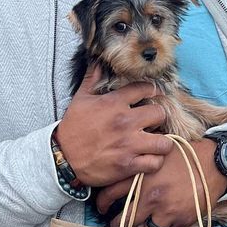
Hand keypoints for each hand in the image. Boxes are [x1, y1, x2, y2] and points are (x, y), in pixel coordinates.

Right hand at [55, 67, 172, 186]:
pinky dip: (154, 162)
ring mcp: (128, 145)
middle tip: (152, 123)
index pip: (146, 89)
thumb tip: (98, 61)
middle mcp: (124, 122)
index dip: (152, 92)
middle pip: (160, 114)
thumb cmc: (72, 128)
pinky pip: (155, 163)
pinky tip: (147, 158)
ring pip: (164, 142)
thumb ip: (92, 79)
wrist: (63, 159)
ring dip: (161, 143)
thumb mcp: (80, 99)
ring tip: (154, 143)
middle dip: (158, 118)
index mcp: (114, 103)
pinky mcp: (128, 165)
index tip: (152, 97)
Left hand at [95, 137, 226, 226]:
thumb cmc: (185, 156)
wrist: (214, 164)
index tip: (101, 207)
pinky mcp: (179, 221)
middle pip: (123, 219)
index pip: (110, 194)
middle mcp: (150, 196)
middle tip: (113, 224)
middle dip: (115, 224)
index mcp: (141, 177)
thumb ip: (138, 164)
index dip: (102, 203)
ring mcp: (165, 211)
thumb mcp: (156, 154)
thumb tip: (119, 168)